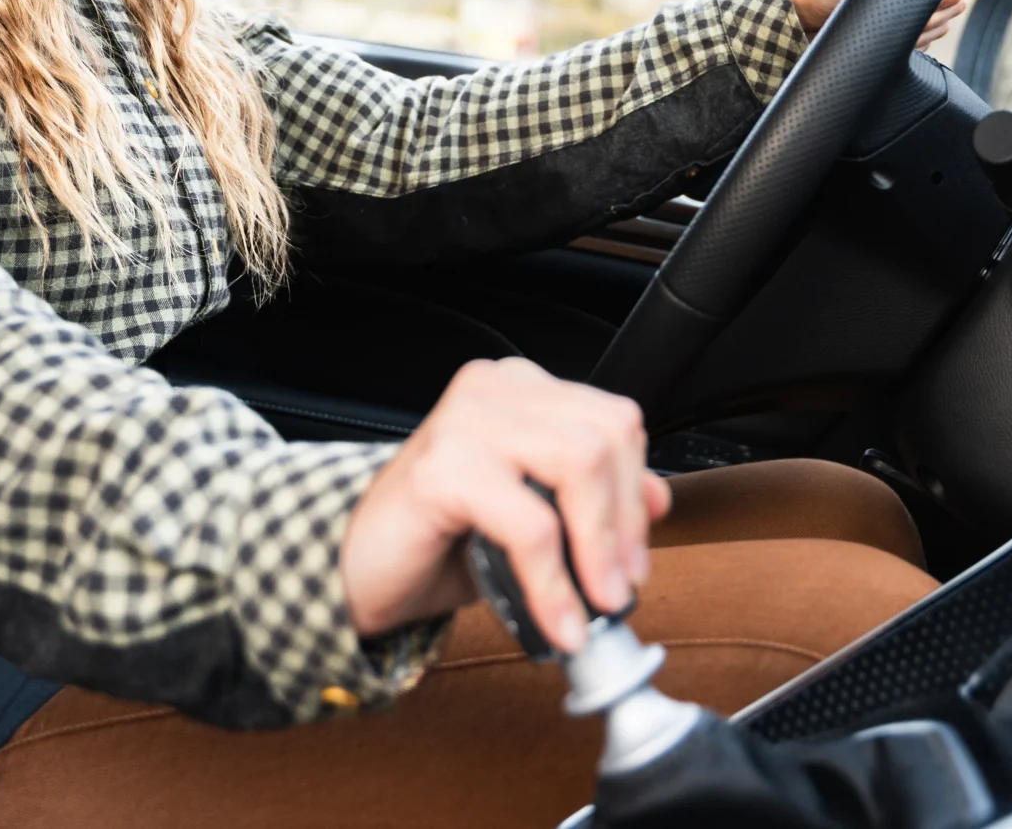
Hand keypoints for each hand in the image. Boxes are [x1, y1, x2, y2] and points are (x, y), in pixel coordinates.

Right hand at [340, 358, 668, 651]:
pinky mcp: (441, 469)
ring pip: (577, 467)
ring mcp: (465, 421)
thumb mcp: (529, 513)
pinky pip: (529, 525)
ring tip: (595, 606)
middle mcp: (493, 391)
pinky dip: (554, 583)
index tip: (636, 558)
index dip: (637, 492)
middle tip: (619, 589)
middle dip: (623, 525)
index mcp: (519, 390)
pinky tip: (558, 621)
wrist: (353, 569)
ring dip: (596, 551)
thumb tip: (658, 500)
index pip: (614, 420)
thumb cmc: (437, 539)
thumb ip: (591, 497)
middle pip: (604, 439)